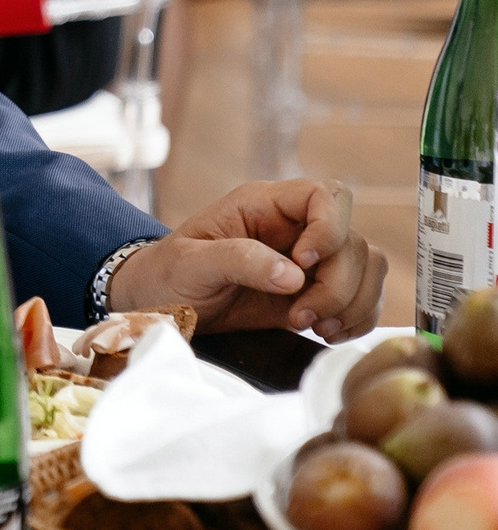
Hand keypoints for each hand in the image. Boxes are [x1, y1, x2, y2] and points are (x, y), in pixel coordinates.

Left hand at [108, 177, 386, 339]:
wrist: (162, 304)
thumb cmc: (167, 273)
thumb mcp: (189, 262)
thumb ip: (237, 260)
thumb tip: (294, 274)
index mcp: (264, 205)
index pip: (325, 195)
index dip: (329, 228)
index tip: (303, 263)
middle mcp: (295, 228)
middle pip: (353, 242)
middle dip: (337, 285)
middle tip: (300, 316)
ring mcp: (310, 261)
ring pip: (367, 270)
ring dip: (352, 304)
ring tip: (316, 328)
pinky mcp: (315, 293)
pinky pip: (361, 298)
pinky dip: (355, 319)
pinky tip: (327, 334)